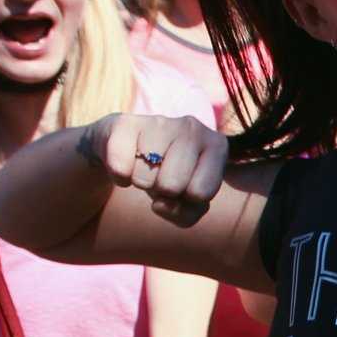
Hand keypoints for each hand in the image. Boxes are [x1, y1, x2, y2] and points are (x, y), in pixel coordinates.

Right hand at [80, 113, 231, 225]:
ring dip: (141, 181)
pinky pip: (119, 167)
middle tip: (162, 177)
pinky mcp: (125, 123)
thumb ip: (187, 214)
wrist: (129, 151)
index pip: (201, 193)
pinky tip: (126, 163)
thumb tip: (162, 204)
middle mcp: (193, 127)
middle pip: (172, 185)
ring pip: (145, 177)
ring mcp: (160, 121)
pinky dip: (119, 176)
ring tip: (146, 167)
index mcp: (217, 146)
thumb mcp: (187, 203)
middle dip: (163, 190)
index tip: (186, 188)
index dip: (187, 200)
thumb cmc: (168, 178)